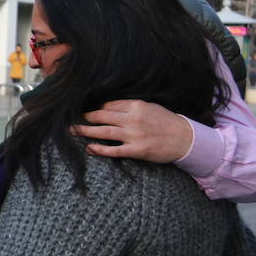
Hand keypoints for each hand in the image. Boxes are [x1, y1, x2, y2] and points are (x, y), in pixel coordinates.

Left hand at [73, 100, 193, 162]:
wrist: (186, 139)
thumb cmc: (166, 122)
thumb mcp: (150, 107)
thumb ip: (130, 106)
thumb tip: (107, 106)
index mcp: (136, 106)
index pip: (108, 105)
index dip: (94, 108)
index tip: (84, 111)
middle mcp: (133, 119)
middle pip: (102, 116)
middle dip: (84, 117)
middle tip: (68, 119)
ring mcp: (134, 135)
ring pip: (103, 132)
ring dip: (85, 131)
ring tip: (71, 131)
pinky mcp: (136, 150)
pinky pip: (113, 150)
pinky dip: (99, 149)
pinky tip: (89, 148)